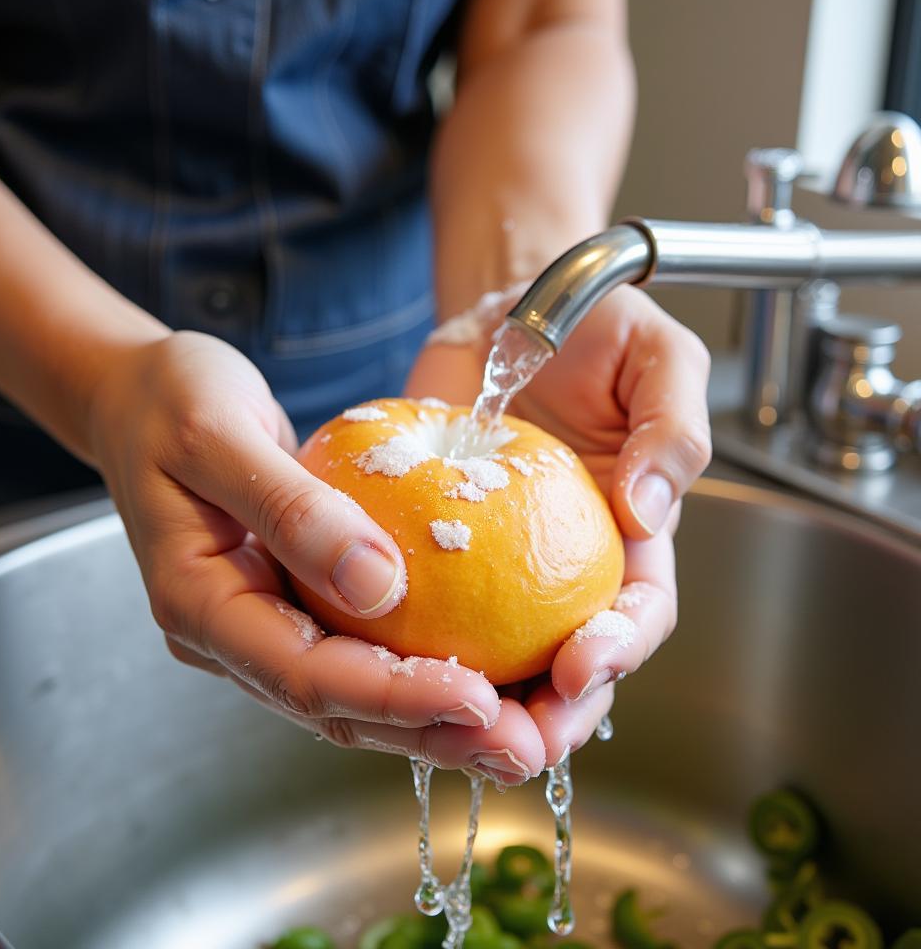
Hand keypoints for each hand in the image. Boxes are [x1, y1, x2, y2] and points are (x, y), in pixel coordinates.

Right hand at [88, 331, 545, 783]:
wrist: (140, 397)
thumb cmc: (169, 401)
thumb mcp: (217, 434)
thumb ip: (290, 508)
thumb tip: (380, 584)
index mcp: (199, 604)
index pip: (304, 675)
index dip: (393, 697)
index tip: (478, 698)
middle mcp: (230, 634)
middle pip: (338, 711)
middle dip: (432, 734)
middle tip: (524, 748)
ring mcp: (260, 624)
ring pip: (354, 698)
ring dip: (436, 721)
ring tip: (521, 734)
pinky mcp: (291, 604)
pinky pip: (360, 654)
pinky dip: (420, 673)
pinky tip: (482, 673)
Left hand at [406, 285, 711, 763]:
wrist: (515, 312)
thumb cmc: (597, 331)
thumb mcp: (659, 358)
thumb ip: (672, 427)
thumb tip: (649, 506)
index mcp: (633, 535)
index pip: (637, 613)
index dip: (617, 651)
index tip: (579, 667)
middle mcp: (568, 563)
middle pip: (571, 665)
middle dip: (551, 716)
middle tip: (512, 743)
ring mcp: (501, 561)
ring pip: (495, 653)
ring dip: (477, 701)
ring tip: (443, 727)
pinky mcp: (440, 547)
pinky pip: (426, 604)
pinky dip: (413, 641)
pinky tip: (383, 660)